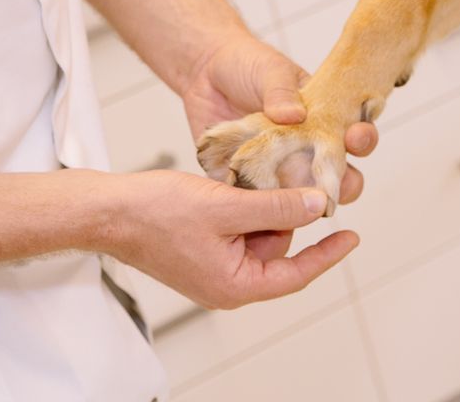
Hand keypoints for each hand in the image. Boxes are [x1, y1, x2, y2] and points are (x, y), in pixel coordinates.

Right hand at [100, 170, 358, 308]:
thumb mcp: (226, 205)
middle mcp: (227, 282)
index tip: (353, 235)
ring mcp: (213, 266)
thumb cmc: (156, 213)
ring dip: (262, 205)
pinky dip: (242, 205)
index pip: (297, 273)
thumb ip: (277, 207)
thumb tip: (319, 205)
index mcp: (236, 285)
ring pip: (257, 233)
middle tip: (297, 176)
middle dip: (285, 213)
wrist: (106, 211)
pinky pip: (236, 228)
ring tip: (257, 174)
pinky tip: (236, 180)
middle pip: (277, 248)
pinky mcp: (201, 249)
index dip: (327, 253)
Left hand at [180, 32, 376, 205]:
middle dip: (346, 182)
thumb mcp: (269, 70)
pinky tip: (257, 203)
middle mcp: (308, 147)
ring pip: (305, 196)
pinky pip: (262, 200)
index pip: (354, 133)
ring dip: (305, 201)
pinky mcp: (251, 179)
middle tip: (340, 181)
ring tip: (298, 199)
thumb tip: (295, 115)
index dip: (362, 138)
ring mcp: (281, 167)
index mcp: (323, 117)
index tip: (356, 136)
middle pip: (341, 176)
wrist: (204, 72)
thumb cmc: (247, 64)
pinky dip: (262, 205)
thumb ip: (281, 89)